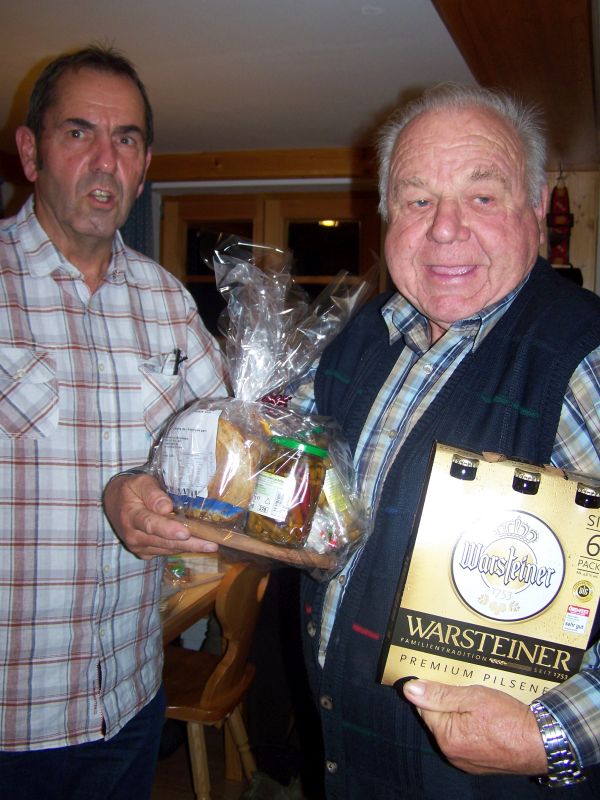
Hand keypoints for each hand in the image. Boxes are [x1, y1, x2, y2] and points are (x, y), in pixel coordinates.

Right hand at [103, 473, 218, 559]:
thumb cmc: (131, 489)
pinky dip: (182, 548)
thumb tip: (166, 507)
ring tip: (211, 545)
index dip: (169, 530)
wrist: (115, 503)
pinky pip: (166, 552)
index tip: (186, 533)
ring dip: (189, 548)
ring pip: (168, 549)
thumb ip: (152, 493)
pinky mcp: (145, 553)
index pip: (151, 525)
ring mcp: (139, 547)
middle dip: (189, 544)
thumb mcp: (140, 482)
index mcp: (131, 516)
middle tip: (211, 545)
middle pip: (164, 542)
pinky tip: (198, 545)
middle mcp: (134, 536)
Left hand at [401, 679, 546, 775]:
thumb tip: (411, 689)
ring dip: (459, 715)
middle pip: (438, 718)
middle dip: (448, 702)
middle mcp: (451, 753)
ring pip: (451, 729)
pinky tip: (484, 719)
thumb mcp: (473, 697)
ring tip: (477, 703)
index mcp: (446, 736)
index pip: (425, 706)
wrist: (541, 742)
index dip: (434, 690)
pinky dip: (470, 728)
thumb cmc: (508, 718)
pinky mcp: (478, 764)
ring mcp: (465, 761)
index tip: (444, 678)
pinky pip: (464, 740)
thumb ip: (440, 694)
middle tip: (465, 688)